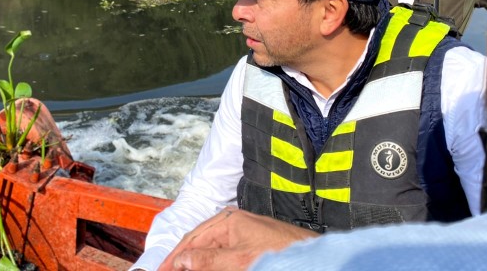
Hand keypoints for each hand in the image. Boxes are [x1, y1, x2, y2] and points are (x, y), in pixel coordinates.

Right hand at [158, 207, 315, 270]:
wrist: (312, 256)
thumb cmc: (282, 252)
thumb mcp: (241, 260)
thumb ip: (210, 260)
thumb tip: (182, 260)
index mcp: (227, 220)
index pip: (191, 239)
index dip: (173, 258)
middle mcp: (231, 222)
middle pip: (197, 243)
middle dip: (181, 260)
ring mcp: (239, 232)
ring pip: (208, 249)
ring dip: (194, 262)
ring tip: (182, 270)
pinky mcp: (248, 243)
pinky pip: (221, 252)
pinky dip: (209, 261)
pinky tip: (203, 268)